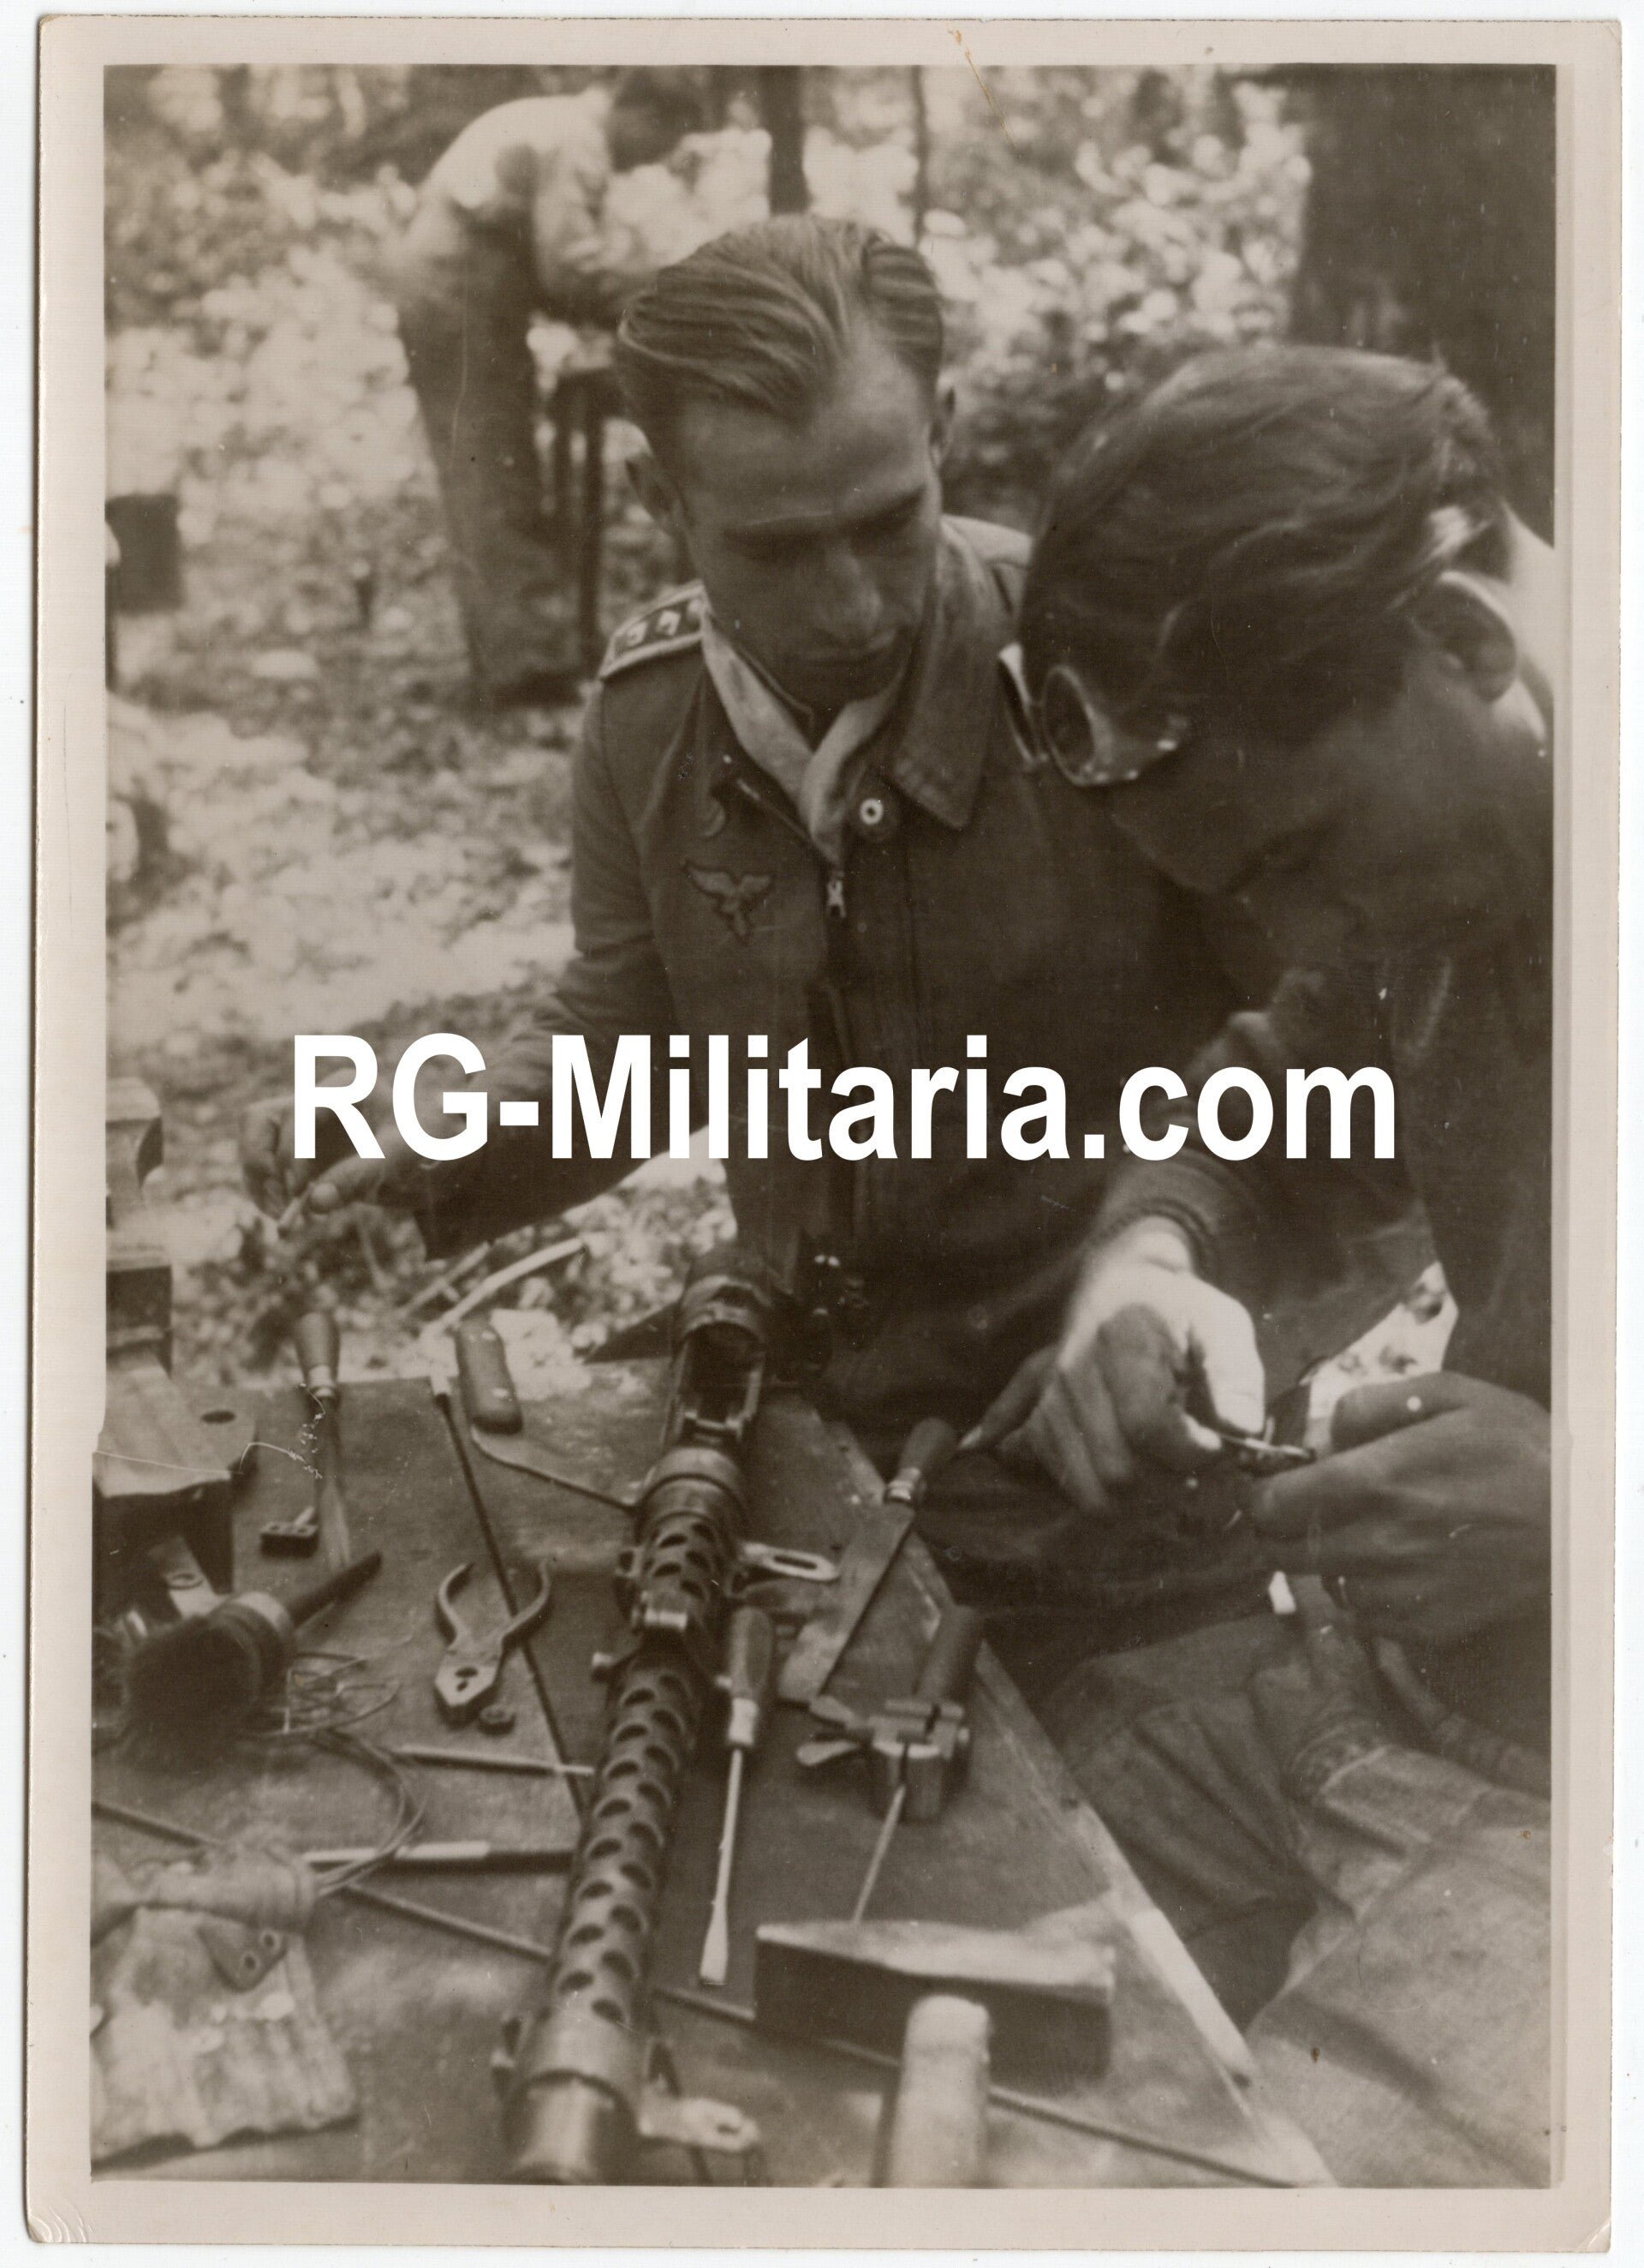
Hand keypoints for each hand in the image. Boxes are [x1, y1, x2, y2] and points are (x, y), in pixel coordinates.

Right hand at [239, 1091, 423, 1221]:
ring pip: (251, 1139)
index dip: (292, 1151)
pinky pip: (258, 1161)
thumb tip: (314, 1203)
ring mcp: (298, 1119)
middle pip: (259, 1119)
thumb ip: (361, 1176)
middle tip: (283, 1204)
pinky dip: (263, 1188)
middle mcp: (315, 1097)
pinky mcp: (291, 1143)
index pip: (301, 1112)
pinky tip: (285, 1212)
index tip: (298, 1191)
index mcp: (346, 1087)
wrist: (421, 1148)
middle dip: (263, 1164)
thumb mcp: (399, 1157)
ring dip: (257, 1178)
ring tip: (282, 1213)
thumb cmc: (417, 1142)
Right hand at [961, 1218, 1264, 1513]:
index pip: (1147, 1423)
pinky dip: (1113, 1500)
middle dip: (1172, 1482)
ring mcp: (1051, 1400)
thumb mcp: (1223, 1325)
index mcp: (1123, 1337)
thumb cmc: (1180, 1313)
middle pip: (1119, 1469)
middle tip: (1200, 1464)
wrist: (1120, 1289)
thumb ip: (1236, 1376)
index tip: (1218, 1444)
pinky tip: (1143, 1479)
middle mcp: (1074, 1370)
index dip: (1192, 1451)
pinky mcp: (1040, 1423)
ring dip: (1144, 1500)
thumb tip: (1237, 1429)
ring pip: (1094, 1491)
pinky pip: (1071, 1488)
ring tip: (1173, 1475)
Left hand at [1250, 1372, 1550, 1644]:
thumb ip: (1369, 1404)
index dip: (1261, 1496)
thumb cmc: (1518, 1449)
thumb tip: (1320, 1435)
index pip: (1271, 1504)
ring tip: (1366, 1534)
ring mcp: (1401, 1590)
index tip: (1273, 1488)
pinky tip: (1399, 1565)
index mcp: (1376, 1479)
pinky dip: (1367, 1593)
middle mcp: (1378, 1541)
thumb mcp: (1450, 1395)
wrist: (1585, 1525)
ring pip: (1322, 1584)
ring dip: (1328, 1561)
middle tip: (1309, 1512)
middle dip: (1283, 1530)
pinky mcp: (1425, 1625)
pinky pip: (1365, 1615)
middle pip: (1282, 1553)